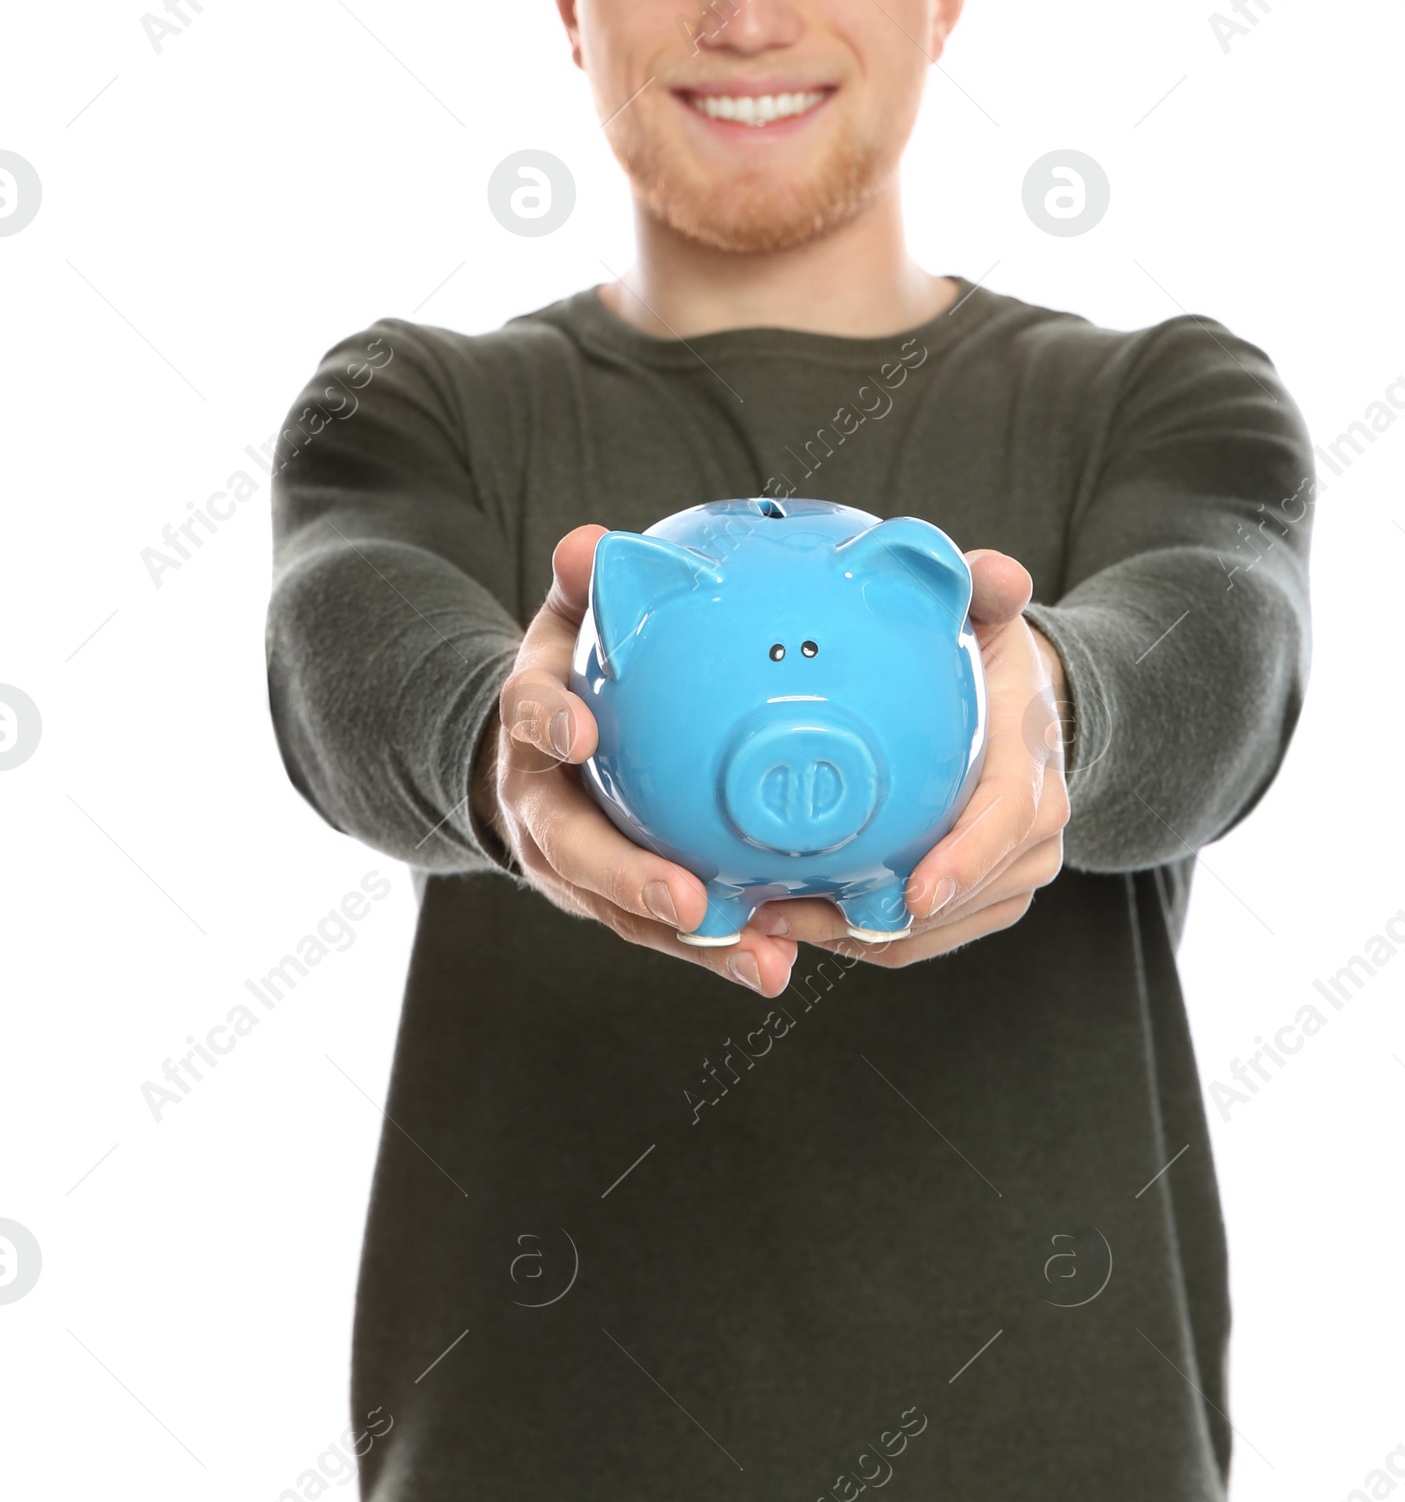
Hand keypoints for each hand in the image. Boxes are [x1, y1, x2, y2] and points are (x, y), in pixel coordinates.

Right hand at [472, 526, 797, 997]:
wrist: (541, 750)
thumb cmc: (573, 677)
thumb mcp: (570, 623)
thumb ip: (584, 585)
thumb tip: (590, 540)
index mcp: (530, 731)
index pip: (527, 720)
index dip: (547, 725)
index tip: (578, 729)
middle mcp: (542, 811)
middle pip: (575, 854)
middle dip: (628, 881)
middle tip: (686, 901)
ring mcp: (576, 867)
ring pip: (625, 912)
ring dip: (692, 942)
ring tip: (762, 960)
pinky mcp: (617, 900)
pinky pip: (669, 929)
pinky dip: (719, 946)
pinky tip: (780, 960)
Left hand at [744, 550, 1069, 965]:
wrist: (1030, 719)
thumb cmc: (996, 671)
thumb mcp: (993, 622)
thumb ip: (986, 591)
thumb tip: (997, 571)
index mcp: (1032, 772)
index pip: (1007, 824)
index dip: (964, 863)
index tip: (915, 891)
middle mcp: (1030, 840)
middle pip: (957, 902)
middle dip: (874, 917)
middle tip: (785, 907)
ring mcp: (1004, 879)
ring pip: (926, 934)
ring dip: (849, 935)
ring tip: (768, 918)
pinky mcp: (974, 906)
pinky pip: (914, 940)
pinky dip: (855, 936)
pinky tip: (788, 919)